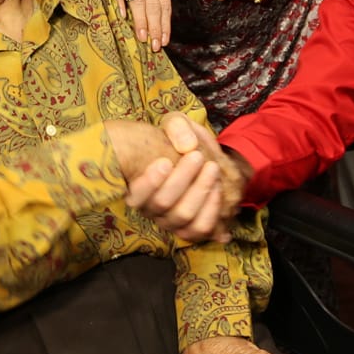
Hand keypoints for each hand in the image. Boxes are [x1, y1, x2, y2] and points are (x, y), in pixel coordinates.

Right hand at [114, 0, 171, 49]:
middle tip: (154, 44)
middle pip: (153, 6)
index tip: (163, 41)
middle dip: (154, 27)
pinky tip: (124, 17)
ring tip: (142, 37)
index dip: (165, 26)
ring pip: (139, 2)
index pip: (165, 7)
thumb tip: (160, 36)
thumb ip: (158, 9)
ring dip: (141, 21)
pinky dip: (122, 5)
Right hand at [124, 112, 245, 242]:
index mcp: (138, 185)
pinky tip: (217, 189)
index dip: (149, 183)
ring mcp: (170, 221)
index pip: (136, 195)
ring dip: (200, 191)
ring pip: (183, 216)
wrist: (201, 158)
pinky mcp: (190, 229)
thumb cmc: (180, 141)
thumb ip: (177, 127)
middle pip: (162, 203)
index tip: (165, 162)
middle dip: (182, 179)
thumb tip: (187, 145)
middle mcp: (151, 208)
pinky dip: (211, 210)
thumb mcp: (177, 124)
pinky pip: (200, 229)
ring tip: (212, 169)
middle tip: (197, 157)